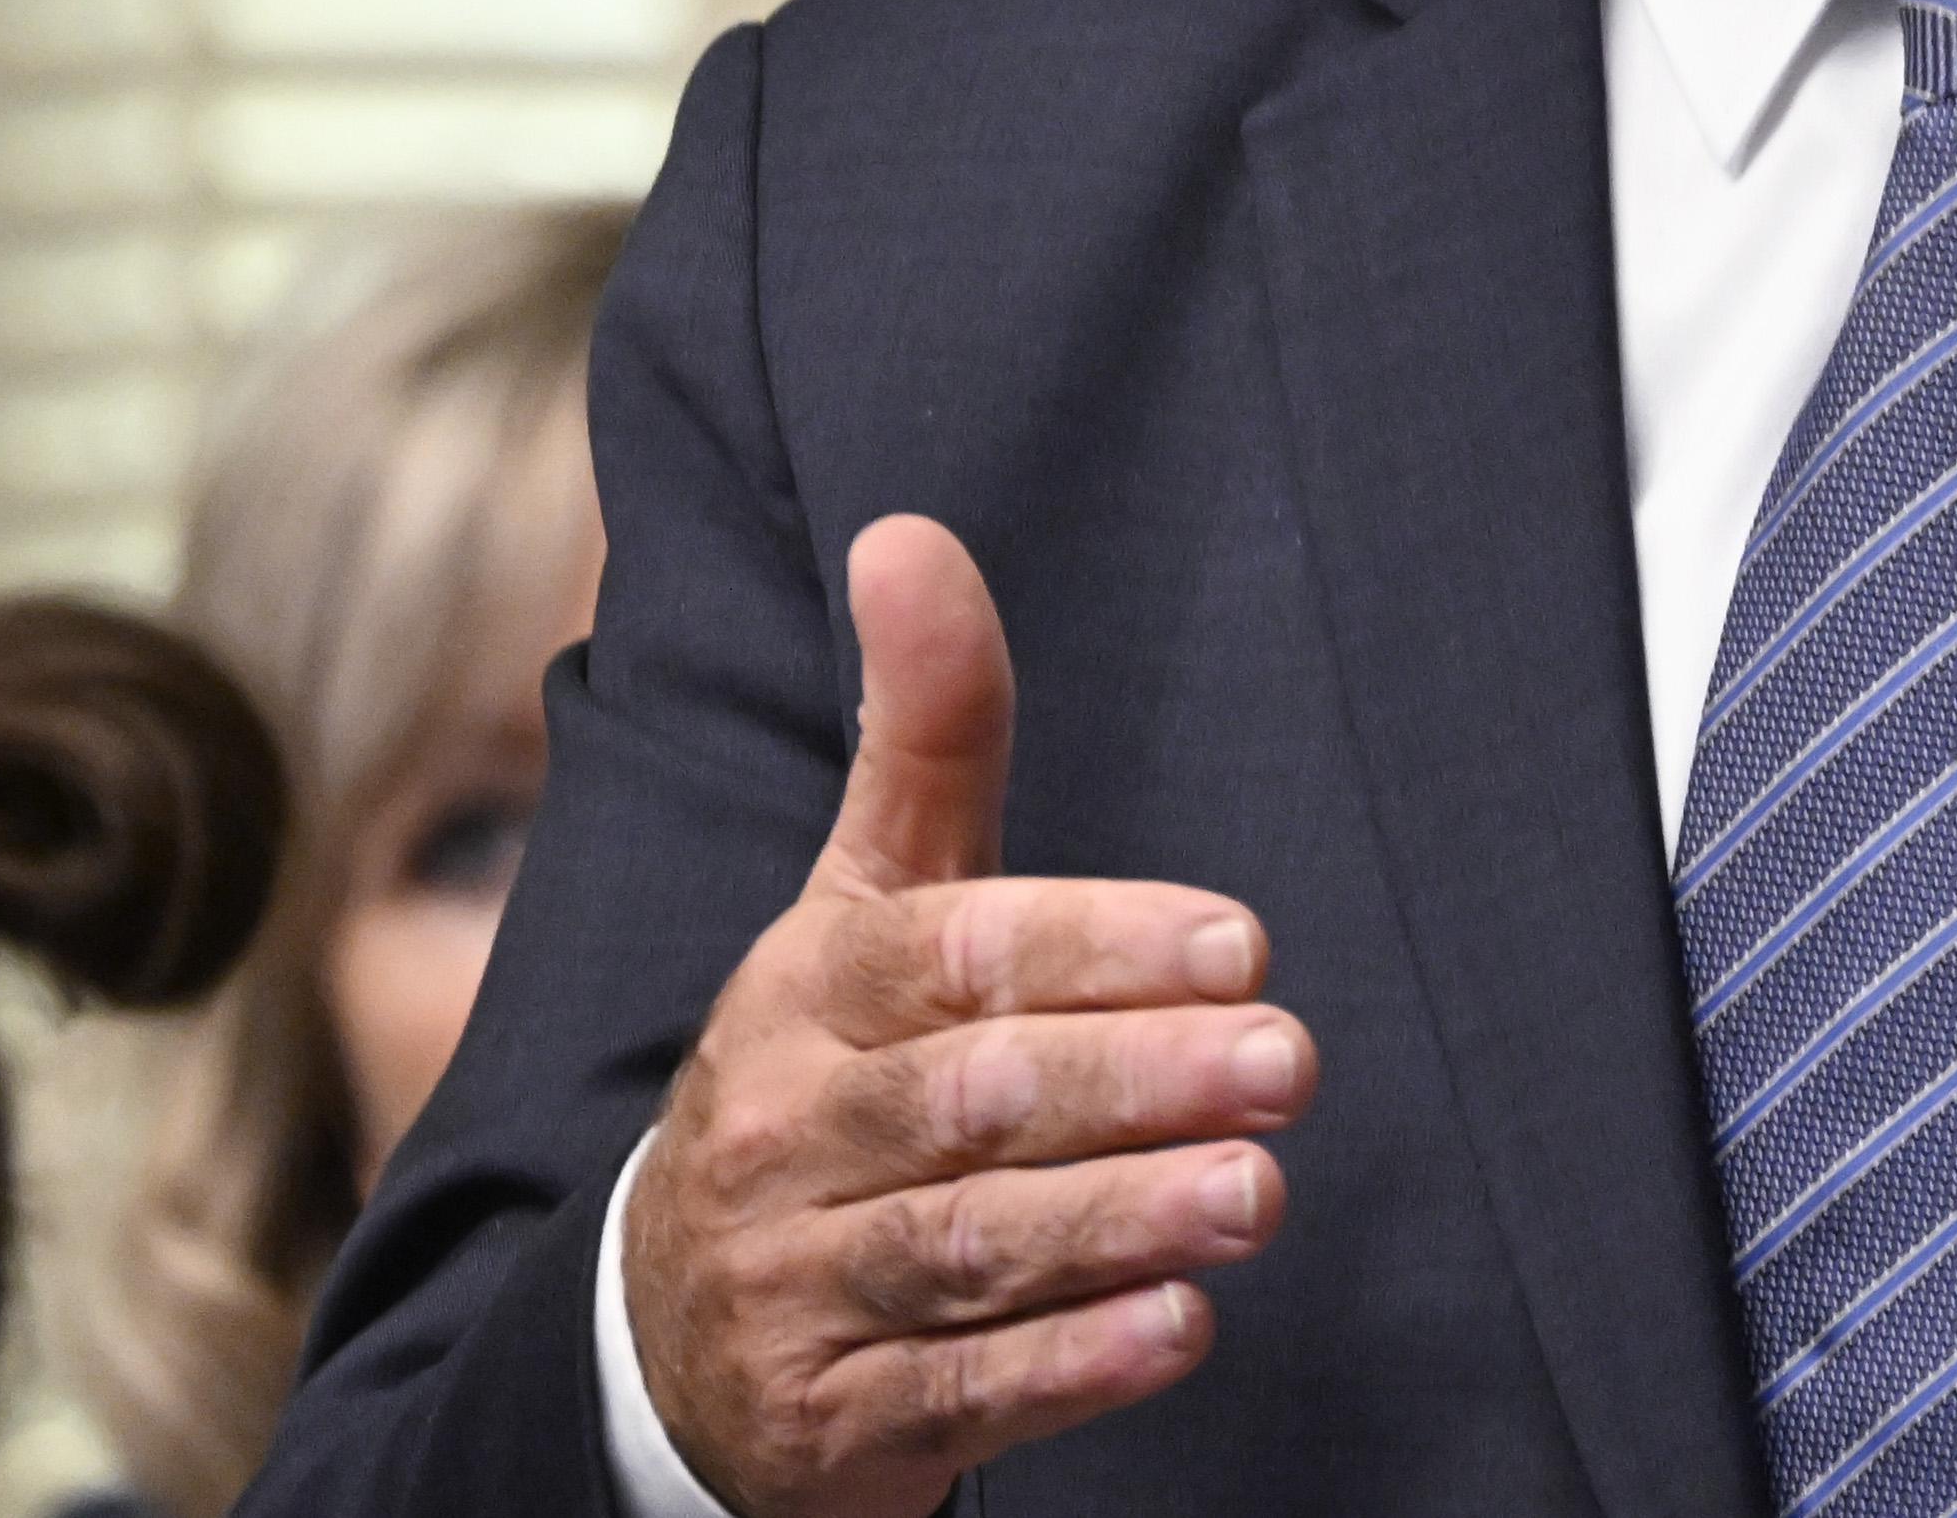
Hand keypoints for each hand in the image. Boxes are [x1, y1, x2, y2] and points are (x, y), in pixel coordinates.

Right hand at [624, 515, 1311, 1517]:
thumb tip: (911, 533)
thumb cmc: (825, 1074)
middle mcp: (784, 1131)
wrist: (668, 1334)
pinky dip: (1069, 1366)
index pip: (954, 954)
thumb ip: (927, 732)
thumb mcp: (864, 901)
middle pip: (972, 1099)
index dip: (1099, 944)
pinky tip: (1178, 1329)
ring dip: (1121, 1220)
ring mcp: (792, 1286)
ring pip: (964, 1249)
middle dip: (1137, 1080)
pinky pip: (953, 1394)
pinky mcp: (822, 1424)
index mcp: (805, 990)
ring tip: (1258, 1194)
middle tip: (1288, 1064)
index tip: (1242, 942)